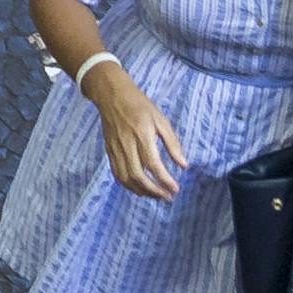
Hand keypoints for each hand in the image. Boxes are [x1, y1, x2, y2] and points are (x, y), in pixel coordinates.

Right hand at [87, 69, 187, 202]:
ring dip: (141, 191)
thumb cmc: (140, 105)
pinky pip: (117, 173)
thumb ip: (172, 143)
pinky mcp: (109, 151)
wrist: (112, 95)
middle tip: (167, 197)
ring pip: (126, 178)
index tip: (176, 189)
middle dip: (154, 191)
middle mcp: (127, 144)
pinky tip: (139, 189)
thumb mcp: (161, 119)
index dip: (164, 180)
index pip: (153, 164)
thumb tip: (183, 165)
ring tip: (155, 196)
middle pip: (138, 175)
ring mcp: (116, 148)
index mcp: (142, 134)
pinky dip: (128, 185)